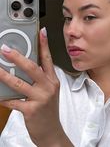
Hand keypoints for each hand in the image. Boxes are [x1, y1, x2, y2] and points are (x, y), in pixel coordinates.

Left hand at [0, 28, 72, 145]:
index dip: (44, 45)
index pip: (48, 59)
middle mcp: (48, 86)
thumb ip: (38, 80)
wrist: (51, 131)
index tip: (41, 32)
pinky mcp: (32, 110)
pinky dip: (4, 98)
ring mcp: (41, 98)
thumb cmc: (48, 110)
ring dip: (5, 76)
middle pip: (33, 68)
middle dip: (18, 57)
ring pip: (20, 83)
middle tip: (5, 49)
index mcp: (53, 80)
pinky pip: (13, 101)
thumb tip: (21, 69)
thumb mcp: (48, 92)